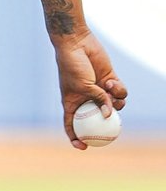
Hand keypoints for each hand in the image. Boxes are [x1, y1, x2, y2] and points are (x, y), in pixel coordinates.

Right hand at [53, 31, 127, 149]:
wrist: (77, 44)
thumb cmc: (73, 66)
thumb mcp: (83, 86)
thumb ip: (97, 100)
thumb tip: (110, 114)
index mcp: (72, 103)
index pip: (72, 125)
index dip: (76, 138)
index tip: (83, 147)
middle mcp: (86, 98)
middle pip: (97, 119)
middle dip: (106, 123)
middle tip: (113, 126)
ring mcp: (99, 90)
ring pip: (113, 106)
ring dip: (115, 102)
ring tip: (110, 91)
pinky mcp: (109, 80)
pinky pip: (119, 92)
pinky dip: (118, 90)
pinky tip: (111, 82)